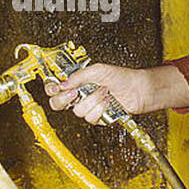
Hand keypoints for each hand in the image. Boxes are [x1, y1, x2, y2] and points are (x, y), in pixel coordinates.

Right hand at [44, 63, 177, 121]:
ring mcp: (88, 107)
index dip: (51, 89)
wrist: (137, 89)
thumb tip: (63, 83)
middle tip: (74, 93)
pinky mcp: (97, 118)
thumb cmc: (121, 77)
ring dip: (92, 100)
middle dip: (64, 99)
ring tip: (104, 91)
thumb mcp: (98, 70)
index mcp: (76, 83)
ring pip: (77, 111)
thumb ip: (78, 76)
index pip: (55, 88)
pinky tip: (108, 101)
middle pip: (58, 104)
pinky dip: (100, 108)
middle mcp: (79, 96)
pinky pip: (91, 117)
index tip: (56, 87)